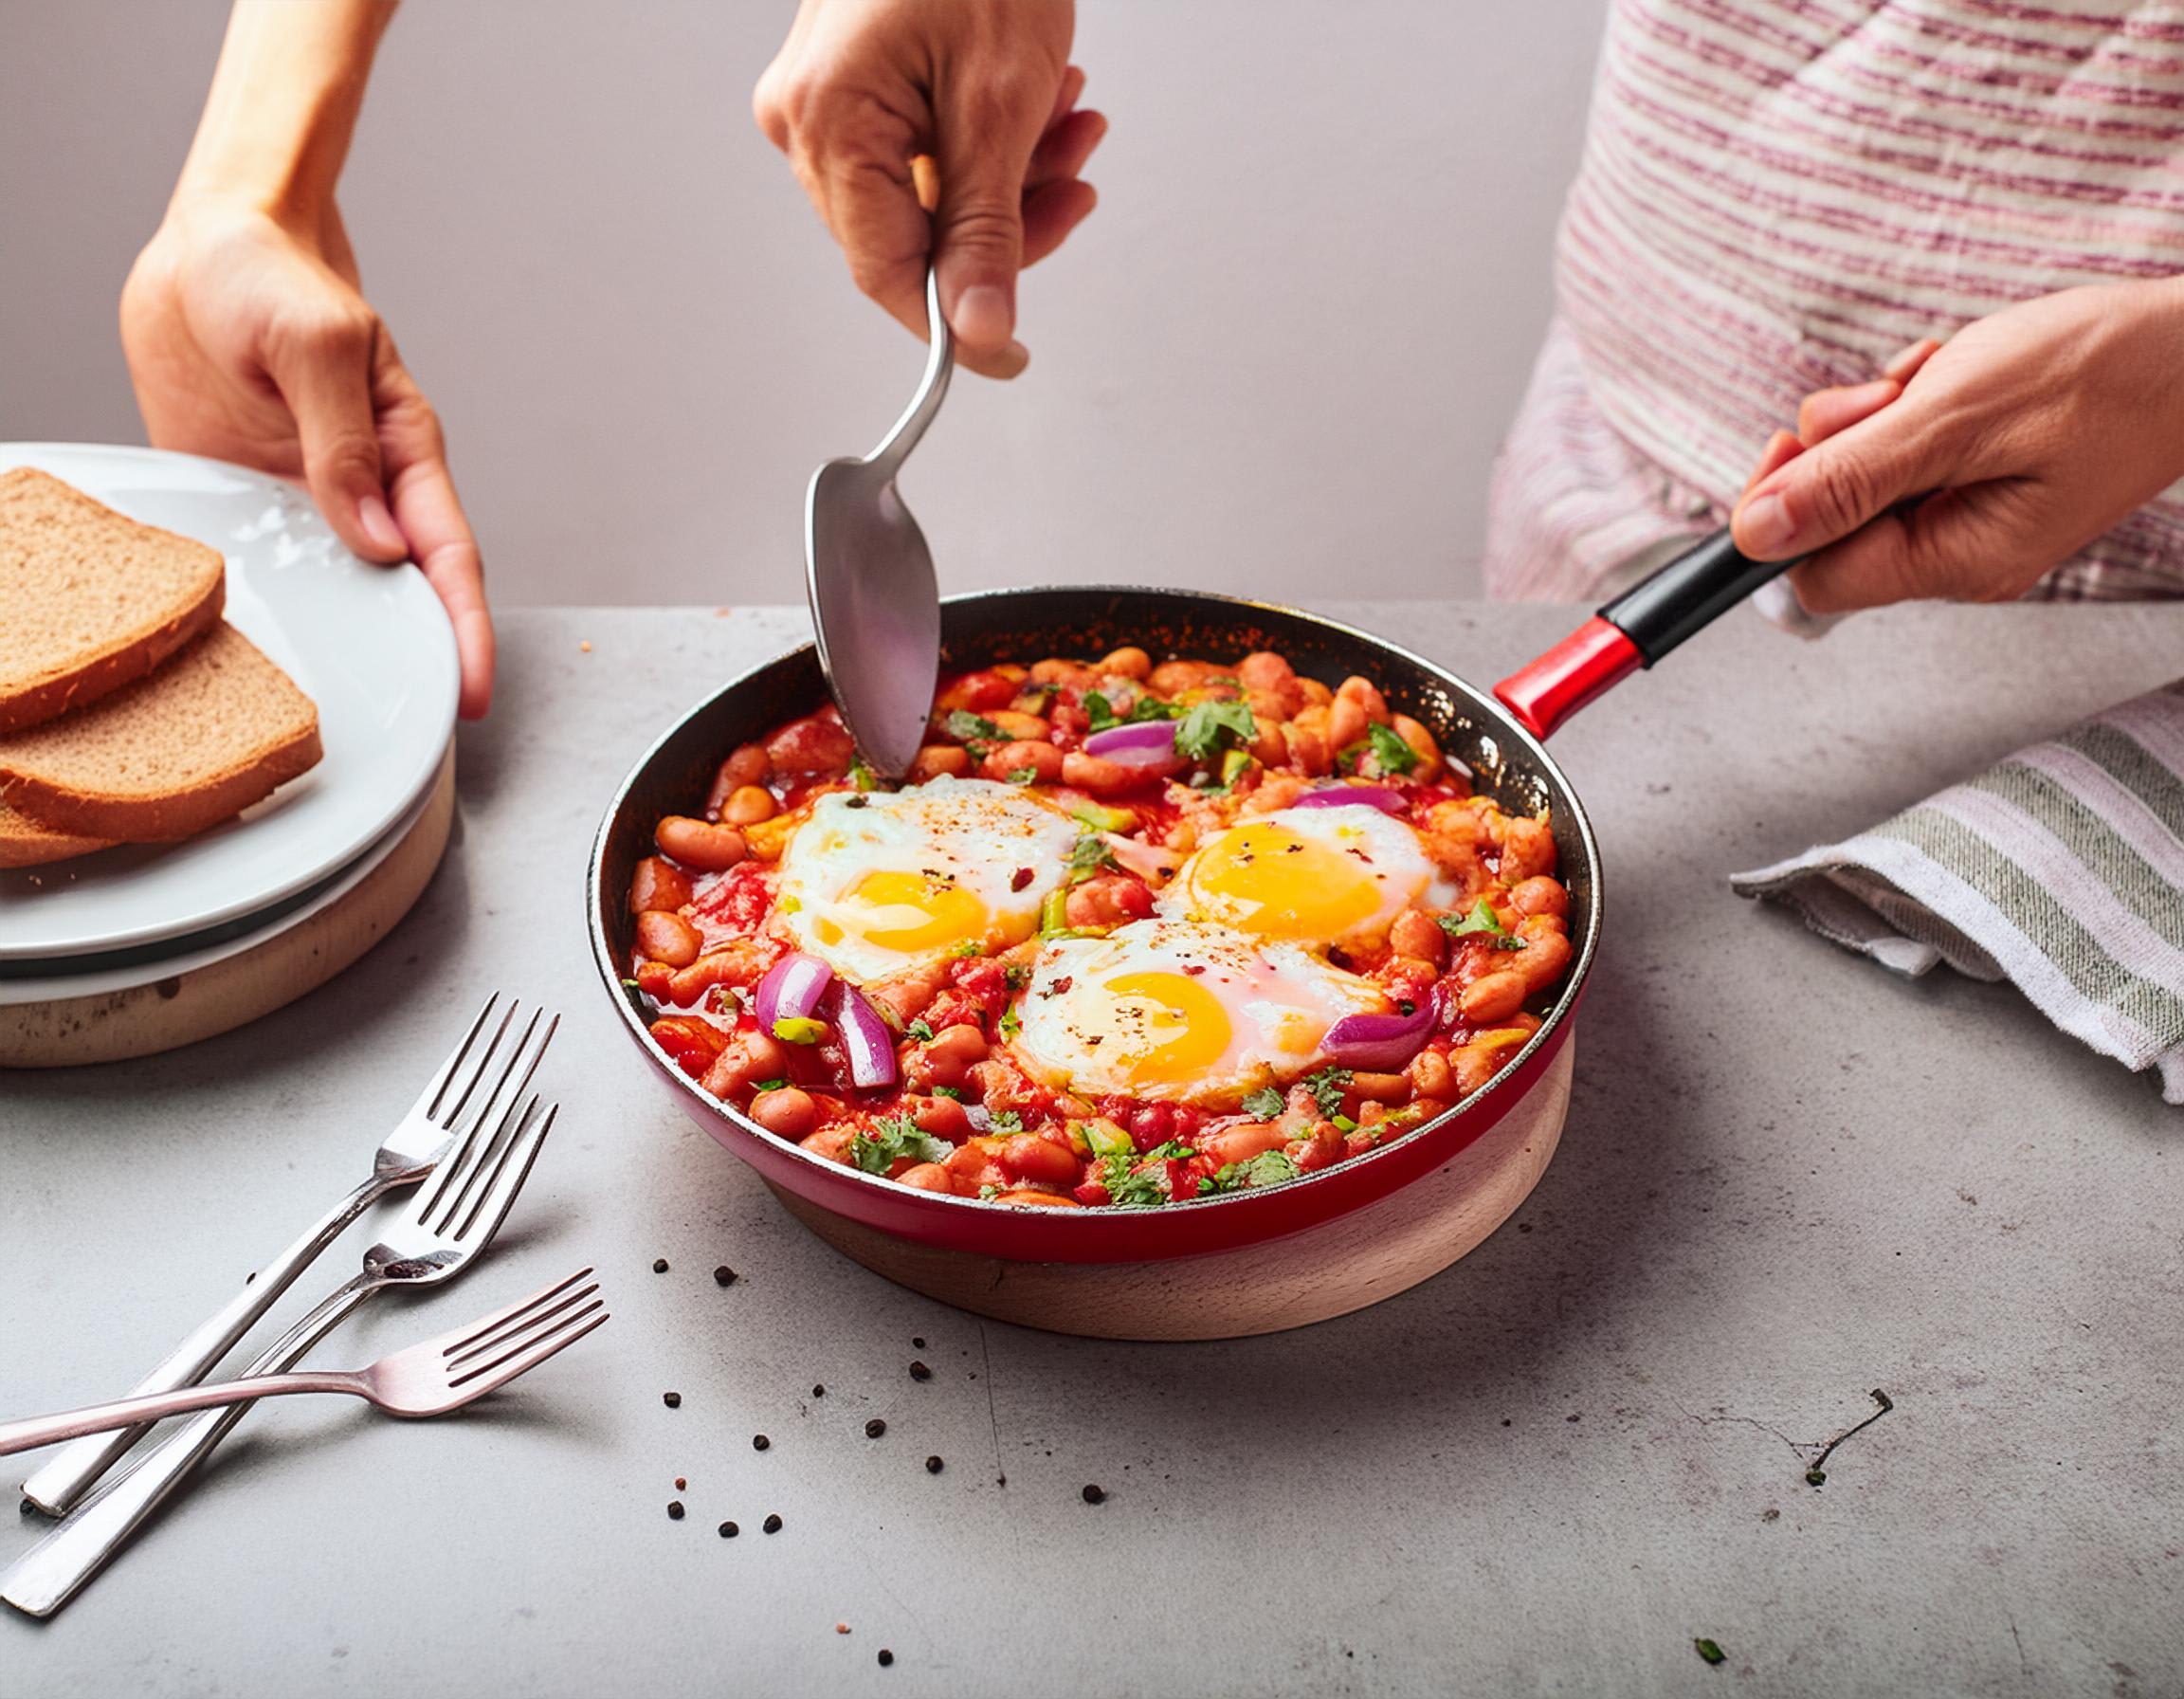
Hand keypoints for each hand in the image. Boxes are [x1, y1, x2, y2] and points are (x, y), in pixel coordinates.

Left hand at [121, 194, 493, 717]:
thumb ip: (342, 441)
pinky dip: (264, 611)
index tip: (469, 691)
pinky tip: (251, 653)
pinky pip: (258, 569)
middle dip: (417, 659)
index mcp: (401, 451)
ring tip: (341, 714)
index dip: (464, 630)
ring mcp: (301, 501)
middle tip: (413, 728)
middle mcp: (361, 489)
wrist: (203, 248)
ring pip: (334, 592)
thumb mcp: (315, 344)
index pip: (447, 558)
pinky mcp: (240, 501)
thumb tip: (375, 539)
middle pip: (400, 592)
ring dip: (341, 644)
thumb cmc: (273, 276)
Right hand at [754, 0, 1103, 377]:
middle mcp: (807, 119)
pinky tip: (1038, 103)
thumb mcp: (1000, 100)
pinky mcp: (850, 82)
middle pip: (911, 234)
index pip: (887, 273)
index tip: (1012, 353)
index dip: (957, 324)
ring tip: (1069, 121)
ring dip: (1011, 176)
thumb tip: (977, 331)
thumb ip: (988, 229)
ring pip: (926, 194)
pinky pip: (921, 148)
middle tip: (1077, 180)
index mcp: (829, 124)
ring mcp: (824, 99)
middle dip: (1008, 219)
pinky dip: (988, 141)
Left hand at [1729, 279, 2183, 613]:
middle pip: (1835, 522)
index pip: (1814, 576)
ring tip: (1944, 373)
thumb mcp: (1956, 417)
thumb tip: (1755, 536)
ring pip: (1869, 475)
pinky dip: (1918, 403)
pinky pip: (1912, 451)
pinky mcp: (1984, 482)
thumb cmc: (2105, 373)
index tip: (1802, 443)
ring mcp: (1973, 520)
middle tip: (1892, 395)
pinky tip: (1959, 372)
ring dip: (1885, 412)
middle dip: (1845, 444)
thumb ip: (1849, 480)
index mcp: (1955, 562)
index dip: (1786, 511)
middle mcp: (1960, 558)